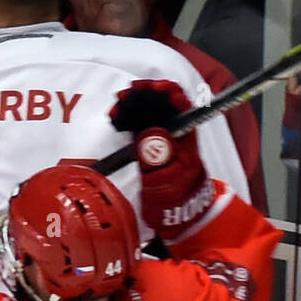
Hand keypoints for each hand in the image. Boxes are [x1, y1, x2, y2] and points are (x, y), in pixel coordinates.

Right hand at [109, 79, 209, 239]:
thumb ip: (159, 156)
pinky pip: (135, 122)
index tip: (146, 89)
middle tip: (122, 98)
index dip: (164, 90)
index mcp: (186, 131)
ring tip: (115, 109)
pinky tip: (114, 119)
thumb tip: (148, 133)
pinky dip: (124, 118)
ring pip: (146, 108)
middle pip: (159, 100)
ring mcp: (159, 133)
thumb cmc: (178, 195)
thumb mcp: (170, 177)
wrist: (175, 210)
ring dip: (130, 104)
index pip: (179, 100)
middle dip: (141, 94)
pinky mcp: (146, 141)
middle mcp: (174, 128)